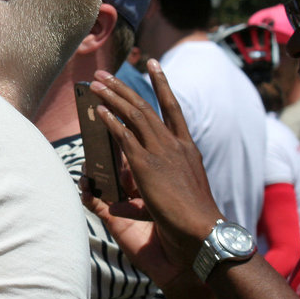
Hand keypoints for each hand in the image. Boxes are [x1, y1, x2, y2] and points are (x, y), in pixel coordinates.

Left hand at [83, 61, 222, 288]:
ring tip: (97, 83)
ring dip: (113, 97)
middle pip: (146, 106)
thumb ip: (159, 185)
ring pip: (134, 115)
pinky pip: (125, 136)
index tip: (154, 65)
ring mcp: (161, 153)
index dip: (163, 85)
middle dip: (124, 87)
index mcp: (187, 149)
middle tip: (107, 74)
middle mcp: (175, 145)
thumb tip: (135, 189)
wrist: (202, 234)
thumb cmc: (194, 223)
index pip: (173, 108)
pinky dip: (111, 120)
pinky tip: (99, 110)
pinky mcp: (146, 165)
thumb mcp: (179, 195)